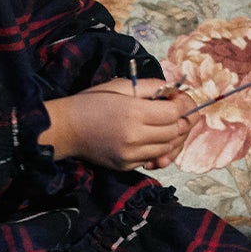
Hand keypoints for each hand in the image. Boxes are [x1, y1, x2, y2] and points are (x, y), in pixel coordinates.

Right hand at [41, 77, 192, 170]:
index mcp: (134, 113)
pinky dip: (160, 149)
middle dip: (184, 120)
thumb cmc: (93, 101)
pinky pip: (153, 158)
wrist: (66, 128)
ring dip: (174, 136)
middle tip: (182, 111)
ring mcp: (130, 155)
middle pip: (175, 132)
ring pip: (167, 148)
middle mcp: (135, 137)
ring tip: (171, 124)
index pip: (174, 113)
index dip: (185, 105)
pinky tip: (157, 138)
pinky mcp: (126, 166)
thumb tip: (173, 90)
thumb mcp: (121, 85)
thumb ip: (150, 86)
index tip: (182, 98)